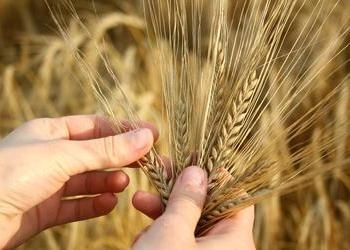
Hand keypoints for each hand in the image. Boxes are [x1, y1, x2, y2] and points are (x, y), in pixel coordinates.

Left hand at [0, 115, 157, 248]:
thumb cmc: (11, 173)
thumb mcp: (64, 155)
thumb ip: (106, 149)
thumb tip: (146, 136)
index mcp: (50, 132)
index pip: (96, 126)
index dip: (125, 129)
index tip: (152, 134)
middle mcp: (50, 156)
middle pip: (96, 153)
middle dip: (121, 157)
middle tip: (149, 162)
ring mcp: (48, 184)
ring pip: (88, 180)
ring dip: (108, 181)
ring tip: (124, 183)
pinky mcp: (44, 210)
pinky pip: (77, 205)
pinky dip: (94, 204)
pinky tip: (109, 203)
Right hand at [132, 166, 255, 249]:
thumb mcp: (172, 233)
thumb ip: (187, 199)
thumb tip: (197, 171)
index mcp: (235, 242)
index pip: (236, 197)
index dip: (217, 176)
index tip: (194, 160)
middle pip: (208, 207)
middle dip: (178, 191)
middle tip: (159, 171)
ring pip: (188, 223)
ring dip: (163, 212)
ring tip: (139, 202)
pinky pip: (178, 242)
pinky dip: (160, 234)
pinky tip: (142, 238)